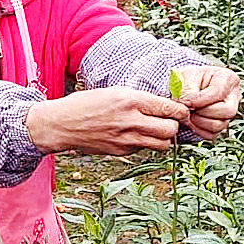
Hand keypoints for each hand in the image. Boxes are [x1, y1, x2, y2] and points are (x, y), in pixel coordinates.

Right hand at [25, 87, 189, 155]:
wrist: (61, 124)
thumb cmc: (85, 104)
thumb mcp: (113, 92)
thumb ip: (138, 99)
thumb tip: (163, 105)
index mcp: (130, 100)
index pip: (169, 108)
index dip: (181, 110)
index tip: (182, 111)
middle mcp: (131, 120)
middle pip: (170, 129)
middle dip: (174, 126)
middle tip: (169, 121)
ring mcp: (126, 139)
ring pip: (162, 144)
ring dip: (163, 138)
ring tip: (155, 131)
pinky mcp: (120, 152)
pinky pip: (143, 149)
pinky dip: (144, 144)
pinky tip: (134, 136)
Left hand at [171, 65, 241, 140]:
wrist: (185, 87)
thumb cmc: (187, 79)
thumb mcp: (185, 77)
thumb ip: (187, 90)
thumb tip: (186, 106)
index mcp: (228, 78)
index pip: (218, 93)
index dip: (200, 100)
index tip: (186, 101)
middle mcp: (233, 96)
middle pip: (227, 111)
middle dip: (203, 112)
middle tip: (189, 108)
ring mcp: (229, 112)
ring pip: (220, 125)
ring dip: (199, 122)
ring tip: (189, 113)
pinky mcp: (221, 124)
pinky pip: (212, 134)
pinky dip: (198, 129)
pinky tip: (191, 120)